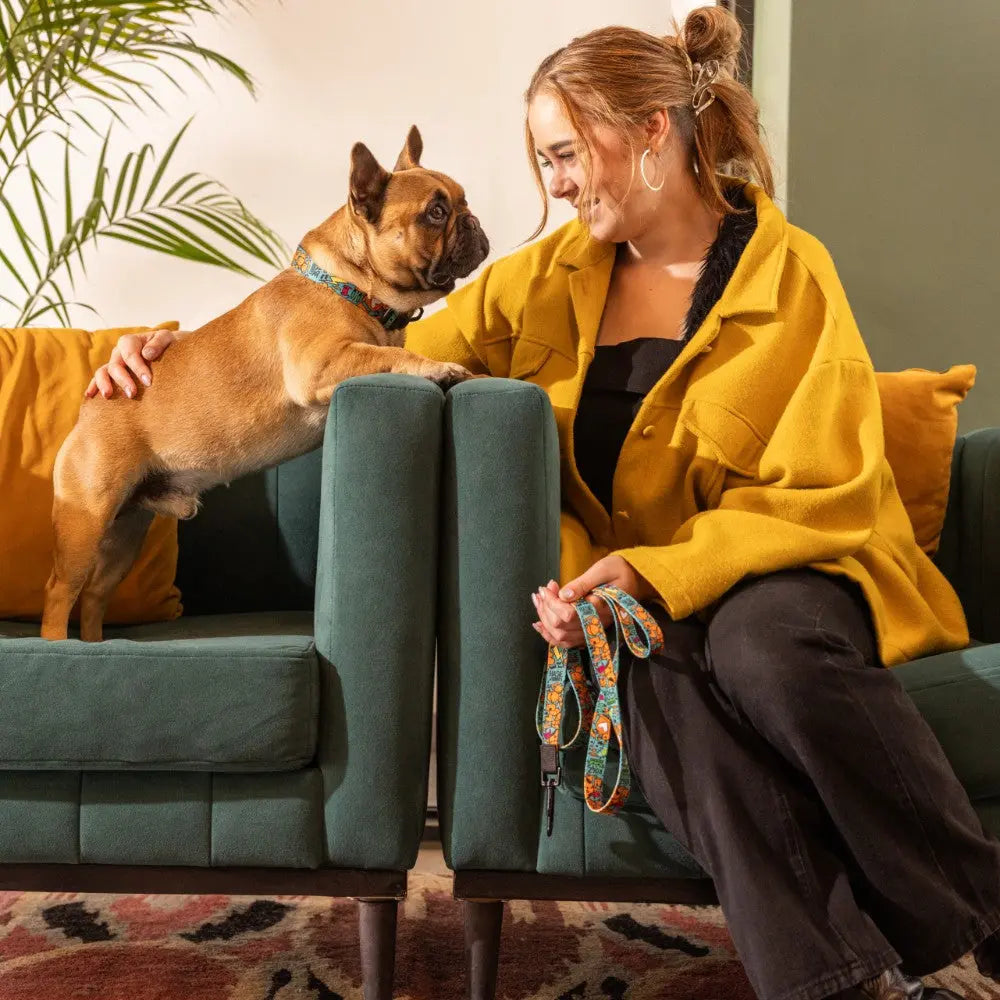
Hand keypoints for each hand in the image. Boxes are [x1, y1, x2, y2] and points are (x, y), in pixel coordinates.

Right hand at [84, 327, 180, 398]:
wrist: (166, 350)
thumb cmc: (167, 345)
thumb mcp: (166, 338)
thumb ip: (158, 342)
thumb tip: (147, 354)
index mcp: (130, 341)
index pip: (130, 354)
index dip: (138, 368)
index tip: (148, 382)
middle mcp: (118, 352)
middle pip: (115, 365)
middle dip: (123, 380)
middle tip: (132, 393)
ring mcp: (113, 364)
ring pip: (103, 372)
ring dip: (104, 383)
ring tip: (108, 395)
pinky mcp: (112, 375)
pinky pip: (98, 379)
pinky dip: (93, 386)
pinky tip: (90, 396)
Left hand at [531, 555, 655, 648]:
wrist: (637, 579)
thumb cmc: (621, 570)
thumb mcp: (603, 569)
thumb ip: (584, 582)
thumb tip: (563, 594)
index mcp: (602, 608)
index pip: (569, 614)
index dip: (552, 602)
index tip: (547, 586)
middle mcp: (598, 624)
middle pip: (562, 627)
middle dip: (546, 608)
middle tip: (541, 591)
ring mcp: (594, 630)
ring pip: (562, 637)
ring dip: (545, 620)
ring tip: (538, 601)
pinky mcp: (591, 631)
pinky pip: (568, 641)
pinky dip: (551, 635)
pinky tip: (540, 624)